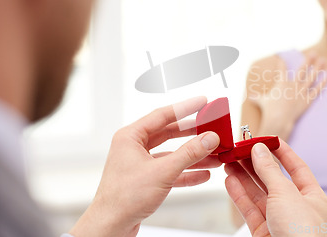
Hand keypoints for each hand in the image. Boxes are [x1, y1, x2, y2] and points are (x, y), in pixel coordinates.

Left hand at [70, 96, 220, 236]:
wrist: (110, 227)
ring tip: (215, 154)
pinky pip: (171, 171)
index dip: (186, 107)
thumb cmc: (123, 199)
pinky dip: (187, 172)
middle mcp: (134, 147)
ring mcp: (140, 164)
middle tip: (212, 127)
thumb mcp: (162, 172)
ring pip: (172, 153)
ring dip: (194, 155)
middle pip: (169, 133)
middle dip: (193, 133)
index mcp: (131, 137)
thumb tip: (209, 138)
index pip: (163, 115)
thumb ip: (189, 154)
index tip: (203, 102)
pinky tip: (204, 174)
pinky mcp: (146, 180)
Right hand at [225, 141, 326, 236]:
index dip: (282, 152)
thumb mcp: (285, 194)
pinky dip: (239, 194)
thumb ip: (269, 170)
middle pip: (274, 179)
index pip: (297, 168)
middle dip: (256, 164)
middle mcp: (296, 208)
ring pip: (258, 194)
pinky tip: (230, 180)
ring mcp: (279, 221)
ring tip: (229, 161)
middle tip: (240, 149)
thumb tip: (259, 149)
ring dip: (243, 177)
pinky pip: (250, 209)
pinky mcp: (263, 233)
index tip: (266, 139)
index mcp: (312, 197)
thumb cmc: (301, 236)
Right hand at [248, 54, 326, 139]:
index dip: (281, 62)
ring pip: (312, 77)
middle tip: (314, 53)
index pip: (282, 69)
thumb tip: (250, 98)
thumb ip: (257, 98)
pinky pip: (317, 90)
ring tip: (324, 61)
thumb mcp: (262, 102)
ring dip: (318, 68)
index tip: (282, 57)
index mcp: (281, 83)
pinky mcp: (307, 100)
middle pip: (302, 69)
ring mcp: (301, 92)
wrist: (278, 119)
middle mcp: (293, 85)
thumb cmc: (269, 110)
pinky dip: (323, 83)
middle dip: (308, 60)